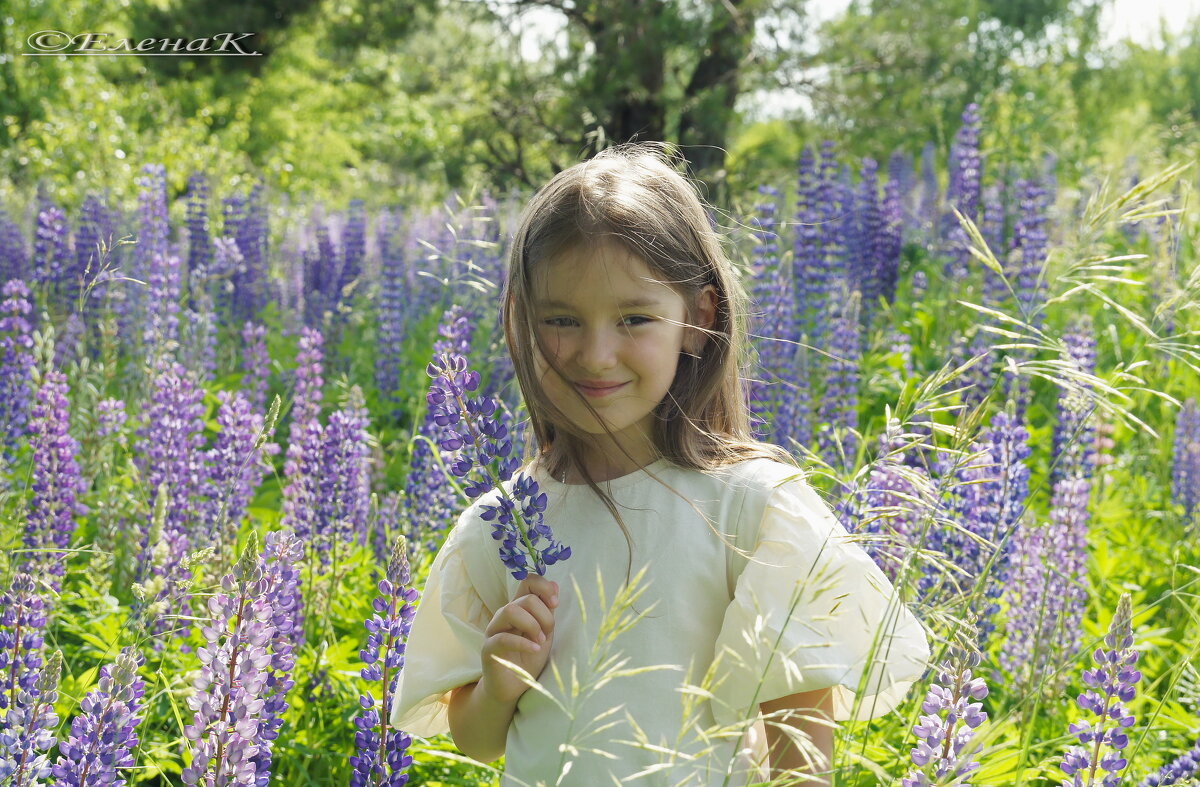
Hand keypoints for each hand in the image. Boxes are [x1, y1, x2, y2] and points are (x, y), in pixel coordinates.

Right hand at [478, 574, 558, 705]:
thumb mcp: (544, 633)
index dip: (543, 587)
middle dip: (543, 615)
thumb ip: (548, 611)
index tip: (555, 603)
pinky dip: (523, 643)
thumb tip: (555, 584)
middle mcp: (504, 615)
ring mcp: (494, 630)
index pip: (527, 582)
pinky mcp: (488, 649)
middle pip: (524, 598)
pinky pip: (503, 638)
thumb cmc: (528, 659)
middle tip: (547, 634)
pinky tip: (534, 649)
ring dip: (532, 625)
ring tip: (540, 642)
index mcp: (518, 608)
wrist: (513, 688)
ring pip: (510, 610)